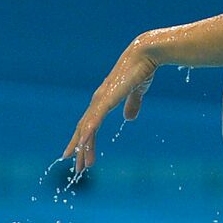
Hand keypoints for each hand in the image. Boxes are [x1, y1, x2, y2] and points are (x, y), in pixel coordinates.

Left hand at [61, 36, 158, 179]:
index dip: (83, 140)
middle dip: (79, 149)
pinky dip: (88, 133)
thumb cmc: (142, 70)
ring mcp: (101, 100)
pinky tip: (83, 144)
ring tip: (82, 166)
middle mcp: (98, 100)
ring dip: (83, 148)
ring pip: (87, 129)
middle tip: (77, 168)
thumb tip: (129, 118)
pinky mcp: (107, 99)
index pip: (89, 124)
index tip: (78, 154)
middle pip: (83, 129)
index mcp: (104, 100)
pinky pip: (94, 120)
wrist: (145, 54)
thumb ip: (132, 105)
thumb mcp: (137, 93)